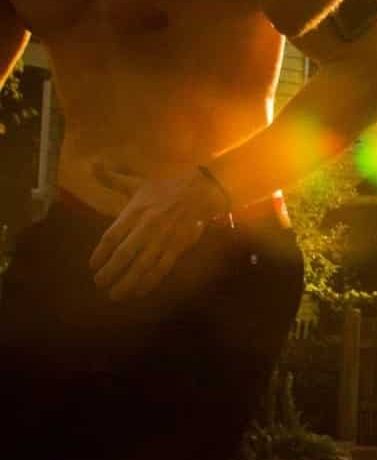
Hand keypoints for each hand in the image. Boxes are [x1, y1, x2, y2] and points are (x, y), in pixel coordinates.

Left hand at [88, 166, 227, 300]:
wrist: (201, 189)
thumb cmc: (166, 187)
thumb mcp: (139, 182)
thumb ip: (114, 179)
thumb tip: (93, 165)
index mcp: (135, 211)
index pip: (111, 237)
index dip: (100, 254)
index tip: (93, 266)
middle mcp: (147, 227)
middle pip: (124, 254)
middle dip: (110, 272)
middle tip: (100, 284)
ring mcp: (163, 238)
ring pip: (142, 266)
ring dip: (128, 282)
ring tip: (116, 294)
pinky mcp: (178, 247)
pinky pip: (162, 268)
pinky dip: (150, 282)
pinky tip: (140, 292)